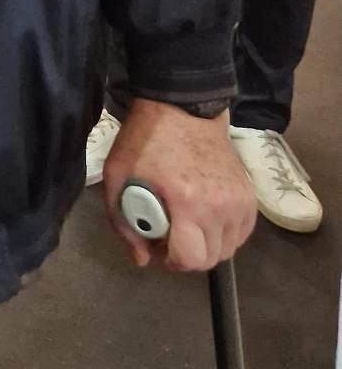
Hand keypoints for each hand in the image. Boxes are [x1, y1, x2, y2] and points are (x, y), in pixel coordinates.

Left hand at [103, 98, 255, 271]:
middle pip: (211, 258)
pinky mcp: (249, 196)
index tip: (160, 247)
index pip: (191, 258)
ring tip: (188, 224)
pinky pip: (242, 233)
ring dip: (207, 245)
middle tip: (171, 235)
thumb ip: (123, 223)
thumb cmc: (145, 140)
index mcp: (186, 201)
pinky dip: (225, 233)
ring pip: (228, 248)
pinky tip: (207, 218)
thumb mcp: (118, 175)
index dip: (172, 260)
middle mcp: (219, 206)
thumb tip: (142, 259)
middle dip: (188, 256)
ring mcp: (239, 201)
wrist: (182, 107)